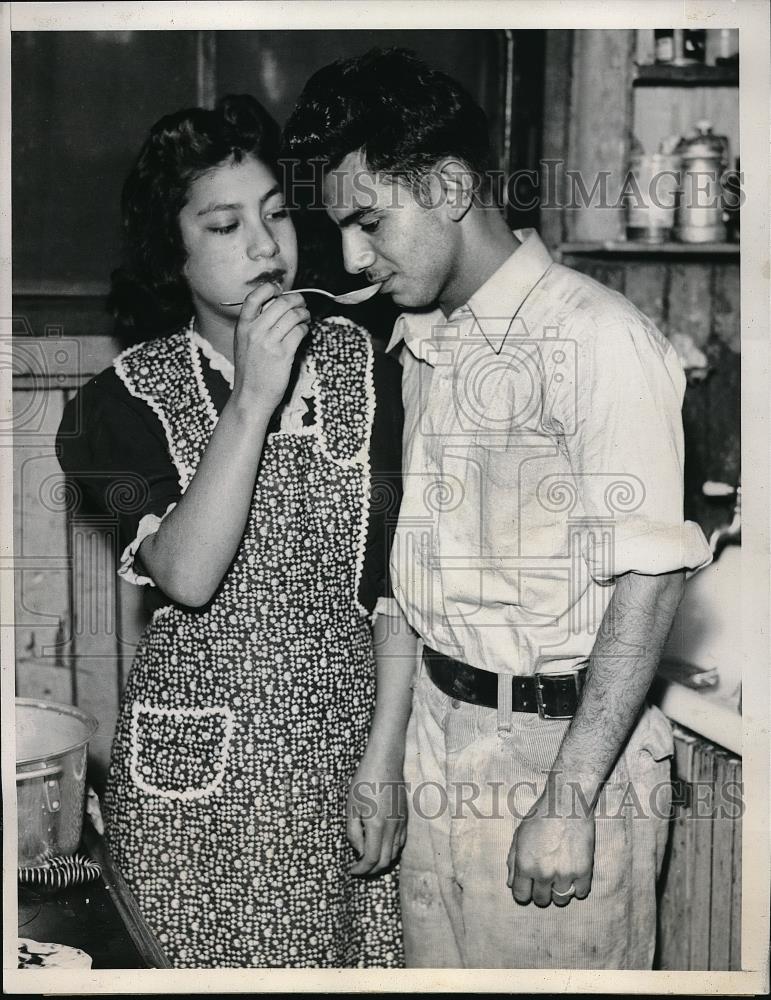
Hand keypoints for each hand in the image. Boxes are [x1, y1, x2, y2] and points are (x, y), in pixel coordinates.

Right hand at [231, 283, 309, 413]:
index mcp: (243, 326)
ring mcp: (269, 342)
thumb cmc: (250, 371)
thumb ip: (255, 324)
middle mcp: (255, 331)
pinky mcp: (283, 354)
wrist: (250, 397)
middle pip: (281, 302)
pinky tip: (303, 332)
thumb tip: (277, 305)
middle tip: (302, 304)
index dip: (271, 288)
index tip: (280, 291)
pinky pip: (300, 332)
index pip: (255, 296)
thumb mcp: (244, 343)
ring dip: (304, 314)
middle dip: (297, 300)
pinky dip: (305, 329)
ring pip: (294, 315)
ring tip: (305, 318)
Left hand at [346, 748, 406, 876]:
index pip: (371, 859)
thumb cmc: (364, 781)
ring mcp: (402, 823)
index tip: (351, 870)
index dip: (360, 869)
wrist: (385, 761)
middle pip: (385, 861)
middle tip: (358, 869)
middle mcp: (393, 828)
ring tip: (368, 859)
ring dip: (382, 861)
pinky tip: (380, 845)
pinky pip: (400, 842)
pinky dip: (391, 850)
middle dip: (371, 870)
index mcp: (377, 826)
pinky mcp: (406, 817)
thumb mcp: (352, 806)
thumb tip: (359, 851)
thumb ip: (354, 832)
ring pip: (395, 853)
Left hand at [506, 787, 595, 906]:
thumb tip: (511, 883)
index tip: (529, 885)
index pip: (521, 896)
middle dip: (541, 892)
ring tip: (560, 877)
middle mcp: (543, 874)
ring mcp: (565, 875)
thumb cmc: (540, 817)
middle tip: (545, 879)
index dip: (524, 891)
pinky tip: (573, 875)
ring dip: (559, 891)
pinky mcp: (584, 872)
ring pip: (561, 900)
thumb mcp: (519, 836)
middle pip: (541, 900)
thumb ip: (513, 861)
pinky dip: (577, 887)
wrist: (567, 804)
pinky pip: (580, 893)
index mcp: (525, 865)